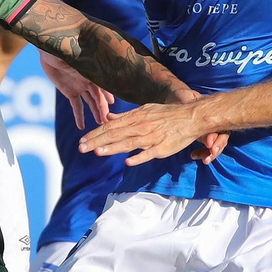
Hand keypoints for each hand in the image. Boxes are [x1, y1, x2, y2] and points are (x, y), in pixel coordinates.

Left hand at [40, 52, 113, 129]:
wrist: (50, 46)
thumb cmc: (65, 44)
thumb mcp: (75, 51)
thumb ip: (85, 59)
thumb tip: (96, 57)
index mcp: (93, 70)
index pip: (104, 85)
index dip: (108, 94)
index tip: (112, 104)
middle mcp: (89, 79)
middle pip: (98, 96)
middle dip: (103, 108)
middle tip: (108, 121)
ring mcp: (80, 86)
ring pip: (90, 102)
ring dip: (95, 113)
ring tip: (100, 124)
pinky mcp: (69, 91)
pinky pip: (76, 105)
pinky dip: (79, 116)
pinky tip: (81, 126)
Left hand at [78, 98, 222, 166]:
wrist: (189, 117)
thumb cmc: (166, 114)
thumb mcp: (144, 110)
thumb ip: (125, 115)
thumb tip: (108, 117)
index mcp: (135, 117)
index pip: (110, 126)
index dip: (95, 133)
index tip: (82, 140)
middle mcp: (140, 126)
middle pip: (115, 134)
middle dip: (97, 141)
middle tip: (81, 148)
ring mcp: (151, 137)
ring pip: (128, 143)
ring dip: (112, 148)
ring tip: (97, 152)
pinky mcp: (162, 148)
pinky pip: (149, 153)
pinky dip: (138, 157)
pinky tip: (127, 161)